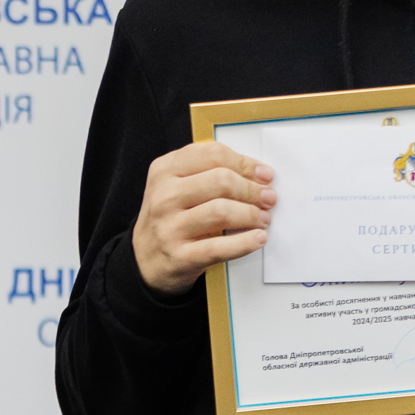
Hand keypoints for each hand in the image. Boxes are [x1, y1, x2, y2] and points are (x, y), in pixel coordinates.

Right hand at [131, 142, 275, 296]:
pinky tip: (258, 238)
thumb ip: (207, 172)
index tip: (264, 174)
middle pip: (220, 181)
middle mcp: (164, 196)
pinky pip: (220, 247)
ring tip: (263, 219)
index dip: (245, 163)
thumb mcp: (176, 185)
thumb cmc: (171, 218)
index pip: (212, 154)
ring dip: (251, 215)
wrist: (145, 260)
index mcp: (164, 170)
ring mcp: (169, 227)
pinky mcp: (180, 256)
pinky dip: (245, 242)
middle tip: (268, 198)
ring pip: (222, 212)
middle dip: (252, 189)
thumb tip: (257, 173)